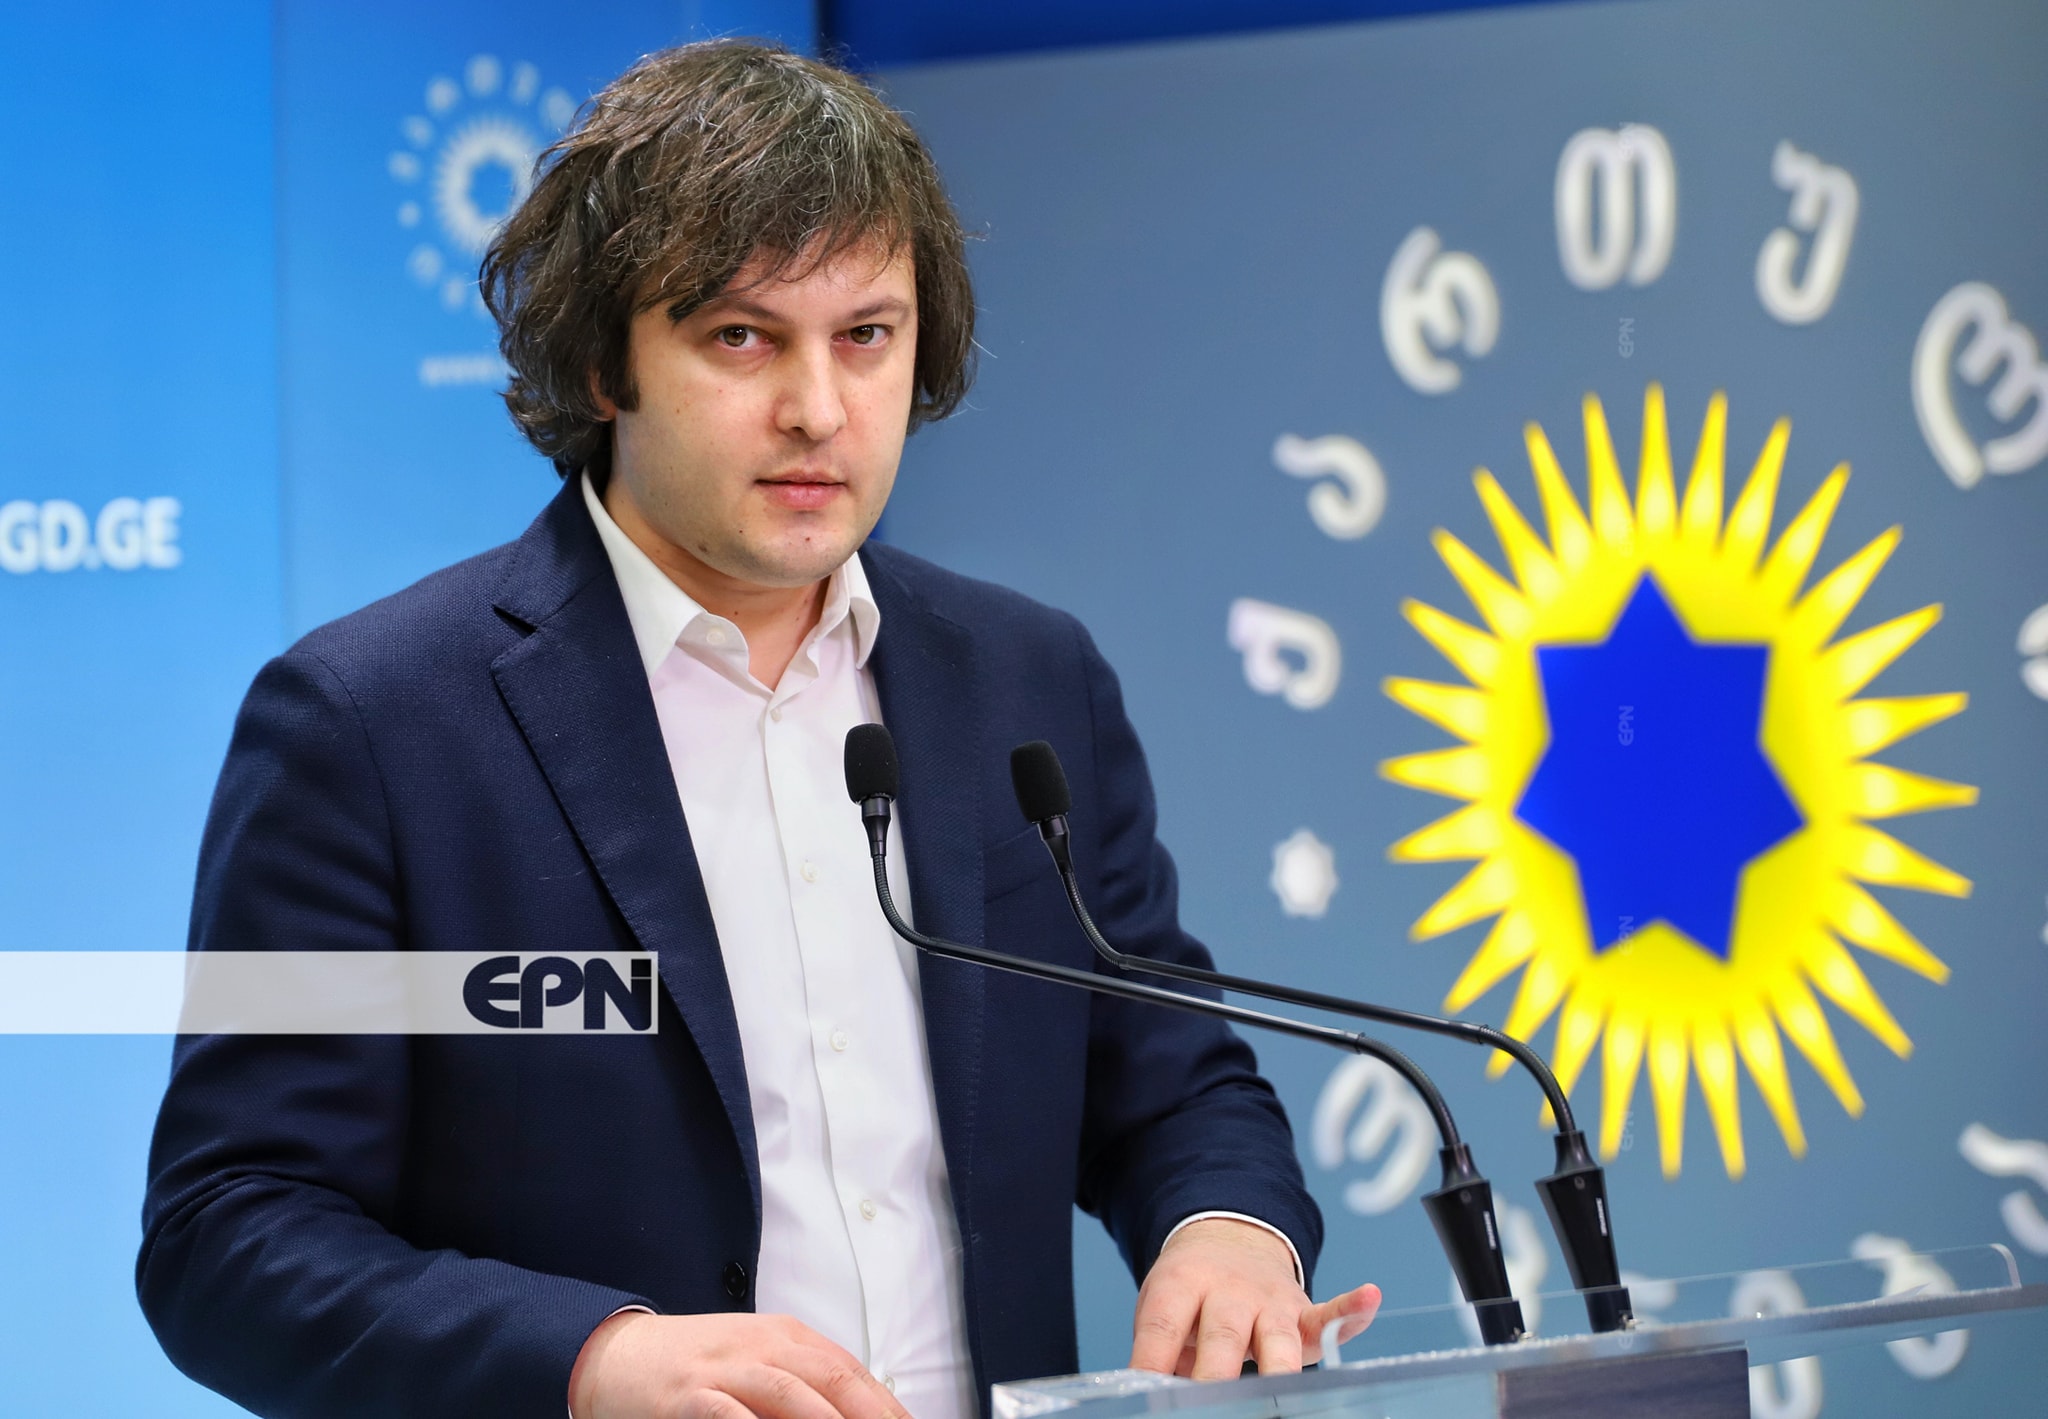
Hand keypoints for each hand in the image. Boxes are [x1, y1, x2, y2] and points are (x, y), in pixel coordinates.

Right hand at [569, 1310, 913, 1418]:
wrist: (616, 1354)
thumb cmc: (695, 1365)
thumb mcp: (757, 1358)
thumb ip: (805, 1381)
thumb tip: (864, 1410)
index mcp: (786, 1337)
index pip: (853, 1373)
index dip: (887, 1408)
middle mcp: (762, 1347)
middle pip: (833, 1381)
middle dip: (871, 1417)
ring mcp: (725, 1371)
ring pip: (792, 1395)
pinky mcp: (688, 1399)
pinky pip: (730, 1416)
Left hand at [1128, 1218, 1380, 1378]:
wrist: (1227, 1237)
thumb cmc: (1191, 1290)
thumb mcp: (1163, 1307)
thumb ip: (1163, 1352)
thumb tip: (1157, 1395)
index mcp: (1183, 1283)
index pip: (1164, 1325)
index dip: (1152, 1360)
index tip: (1147, 1393)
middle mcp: (1228, 1290)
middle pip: (1223, 1334)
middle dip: (1216, 1374)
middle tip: (1210, 1402)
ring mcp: (1269, 1300)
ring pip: (1277, 1338)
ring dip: (1278, 1367)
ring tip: (1281, 1391)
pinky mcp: (1303, 1312)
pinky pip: (1330, 1312)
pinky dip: (1351, 1310)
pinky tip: (1369, 1298)